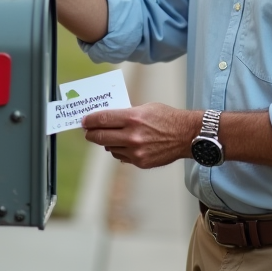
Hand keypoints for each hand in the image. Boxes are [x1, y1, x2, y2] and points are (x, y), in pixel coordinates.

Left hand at [82, 103, 198, 168]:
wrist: (187, 135)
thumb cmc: (167, 118)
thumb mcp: (146, 108)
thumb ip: (126, 114)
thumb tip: (108, 119)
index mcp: (133, 118)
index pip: (102, 119)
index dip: (89, 120)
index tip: (84, 121)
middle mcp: (132, 136)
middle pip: (101, 137)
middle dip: (91, 134)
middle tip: (88, 131)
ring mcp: (136, 151)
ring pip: (109, 148)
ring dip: (106, 143)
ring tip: (108, 137)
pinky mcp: (140, 162)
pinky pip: (121, 157)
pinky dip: (119, 150)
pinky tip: (123, 145)